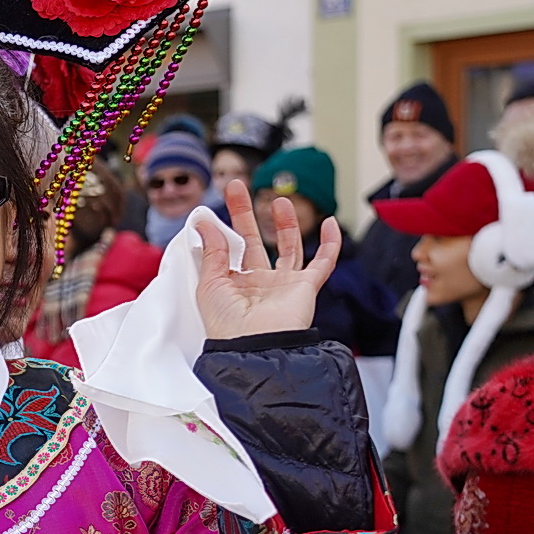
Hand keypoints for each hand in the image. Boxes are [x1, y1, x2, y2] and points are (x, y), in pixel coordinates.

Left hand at [194, 179, 339, 340]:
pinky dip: (330, 244)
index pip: (229, 249)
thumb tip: (204, 222)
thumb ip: (212, 251)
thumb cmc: (227, 323)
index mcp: (233, 285)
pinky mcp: (306, 288)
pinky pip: (323, 262)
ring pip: (289, 248)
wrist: (252, 345)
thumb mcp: (209, 283)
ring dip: (285, 224)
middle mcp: (259, 284)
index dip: (223, 227)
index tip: (215, 205)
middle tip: (238, 188)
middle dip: (247, 214)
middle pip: (254, 242)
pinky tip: (329, 223)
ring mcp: (284, 285)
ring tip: (278, 201)